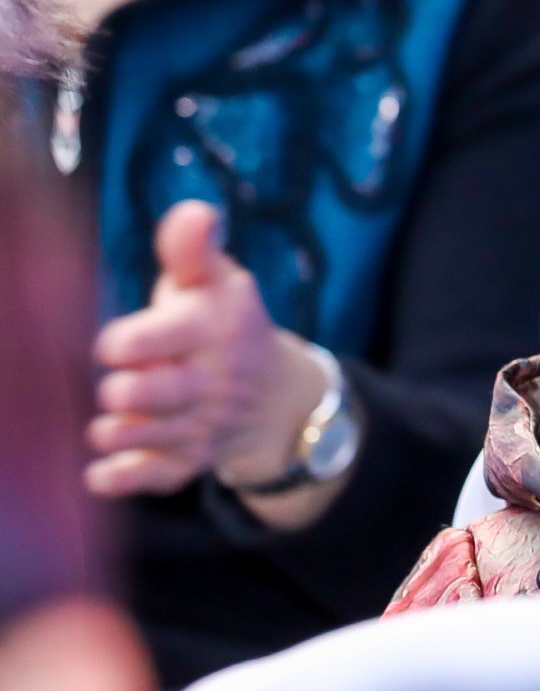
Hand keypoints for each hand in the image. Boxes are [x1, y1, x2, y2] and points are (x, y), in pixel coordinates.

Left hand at [85, 203, 337, 515]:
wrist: (282, 400)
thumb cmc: (227, 328)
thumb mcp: (218, 282)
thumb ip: (191, 249)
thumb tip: (196, 211)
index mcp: (212, 330)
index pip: (145, 340)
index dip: (122, 342)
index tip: (120, 343)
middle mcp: (210, 382)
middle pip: (137, 394)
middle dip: (119, 389)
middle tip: (122, 382)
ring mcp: (201, 428)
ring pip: (135, 436)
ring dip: (113, 429)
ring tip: (116, 416)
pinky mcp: (190, 464)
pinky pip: (148, 479)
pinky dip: (120, 477)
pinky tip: (105, 468)